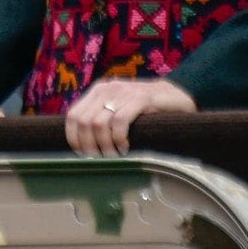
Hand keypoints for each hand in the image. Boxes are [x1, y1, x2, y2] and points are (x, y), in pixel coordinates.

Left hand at [65, 77, 196, 156]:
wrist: (175, 96)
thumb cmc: (144, 109)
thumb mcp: (117, 109)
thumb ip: (101, 119)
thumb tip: (82, 145)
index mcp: (98, 91)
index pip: (73, 116)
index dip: (73, 138)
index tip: (82, 155)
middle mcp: (107, 89)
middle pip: (83, 122)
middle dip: (89, 146)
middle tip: (100, 159)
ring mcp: (123, 92)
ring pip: (99, 123)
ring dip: (104, 145)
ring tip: (114, 156)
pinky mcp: (141, 98)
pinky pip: (120, 122)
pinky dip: (119, 139)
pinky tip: (125, 148)